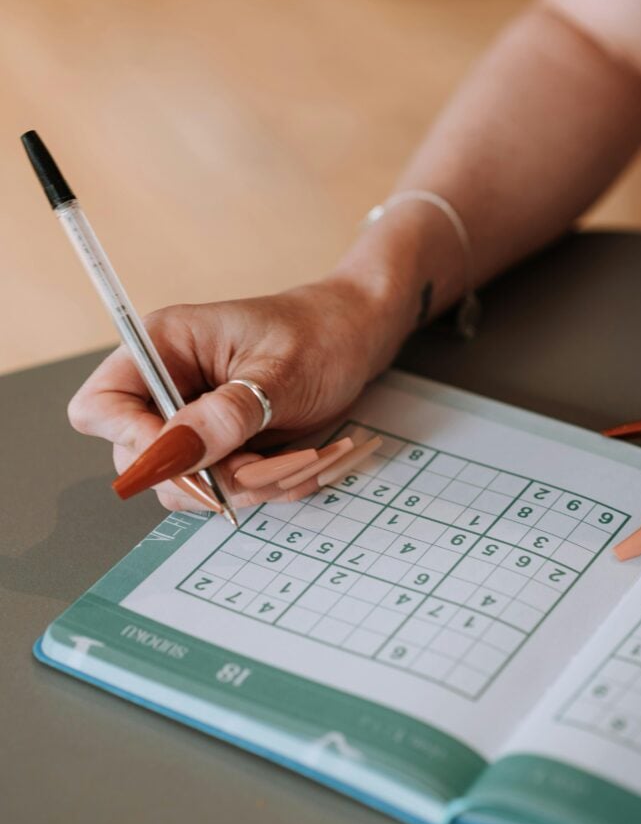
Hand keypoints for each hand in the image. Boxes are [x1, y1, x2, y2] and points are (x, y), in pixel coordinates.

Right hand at [68, 275, 404, 511]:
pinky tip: (300, 460)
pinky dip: (263, 487)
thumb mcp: (281, 373)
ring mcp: (194, 421)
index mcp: (165, 347)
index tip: (189, 458)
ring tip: (297, 458)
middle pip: (140, 459)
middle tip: (263, 464)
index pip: (101, 406)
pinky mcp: (222, 446)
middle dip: (205, 474)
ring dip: (244, 486)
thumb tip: (175, 453)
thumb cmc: (321, 335)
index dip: (132, 440)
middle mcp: (169, 386)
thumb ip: (228, 413)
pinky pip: (223, 488)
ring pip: (186, 483)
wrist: (358, 339)